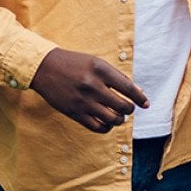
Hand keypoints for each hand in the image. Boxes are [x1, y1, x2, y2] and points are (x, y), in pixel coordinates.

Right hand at [29, 48, 148, 133]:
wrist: (45, 68)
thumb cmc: (75, 63)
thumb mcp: (97, 63)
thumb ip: (117, 77)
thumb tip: (138, 91)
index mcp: (101, 70)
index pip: (128, 88)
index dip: (140, 98)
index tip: (146, 104)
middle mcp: (93, 86)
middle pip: (123, 106)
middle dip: (130, 109)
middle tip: (128, 108)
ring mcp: (83, 101)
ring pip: (112, 119)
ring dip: (120, 119)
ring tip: (118, 115)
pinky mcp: (74, 113)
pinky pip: (97, 127)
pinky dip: (107, 127)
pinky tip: (107, 122)